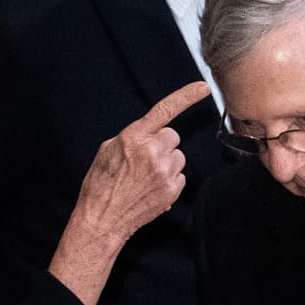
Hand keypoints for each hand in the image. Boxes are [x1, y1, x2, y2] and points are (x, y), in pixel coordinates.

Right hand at [49, 81, 209, 304]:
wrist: (103, 218)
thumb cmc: (101, 183)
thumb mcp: (108, 150)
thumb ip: (132, 137)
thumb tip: (150, 135)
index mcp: (134, 137)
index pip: (165, 110)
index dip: (186, 96)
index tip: (204, 87)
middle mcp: (152, 152)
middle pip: (173, 137)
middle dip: (162, 144)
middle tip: (144, 159)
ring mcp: (164, 172)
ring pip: (178, 157)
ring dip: (167, 163)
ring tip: (146, 176)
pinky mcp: (172, 190)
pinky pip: (179, 176)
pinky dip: (169, 180)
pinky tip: (151, 188)